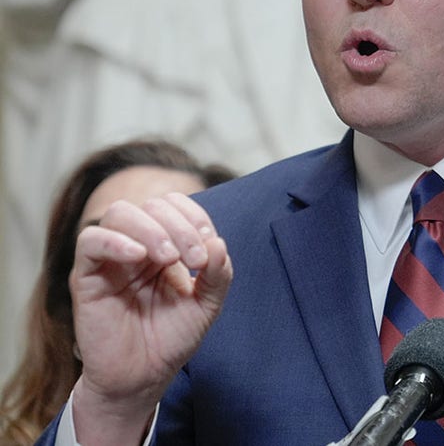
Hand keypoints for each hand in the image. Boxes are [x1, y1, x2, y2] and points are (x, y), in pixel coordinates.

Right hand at [69, 192, 232, 444]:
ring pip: (120, 214)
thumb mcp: (206, 305)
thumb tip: (217, 242)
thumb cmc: (171, 339)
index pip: (176, 206)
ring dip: (152, 228)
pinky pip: (90, 241)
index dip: (195, 217)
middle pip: (151, 205)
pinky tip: (139, 256)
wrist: (143, 377)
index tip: (208, 250)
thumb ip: (218, 274)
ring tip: (169, 259)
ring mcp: (111, 258)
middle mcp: (138, 246)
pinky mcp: (87, 276)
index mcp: (166, 246)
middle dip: (180, 225)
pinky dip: (115, 240)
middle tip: (194, 260)